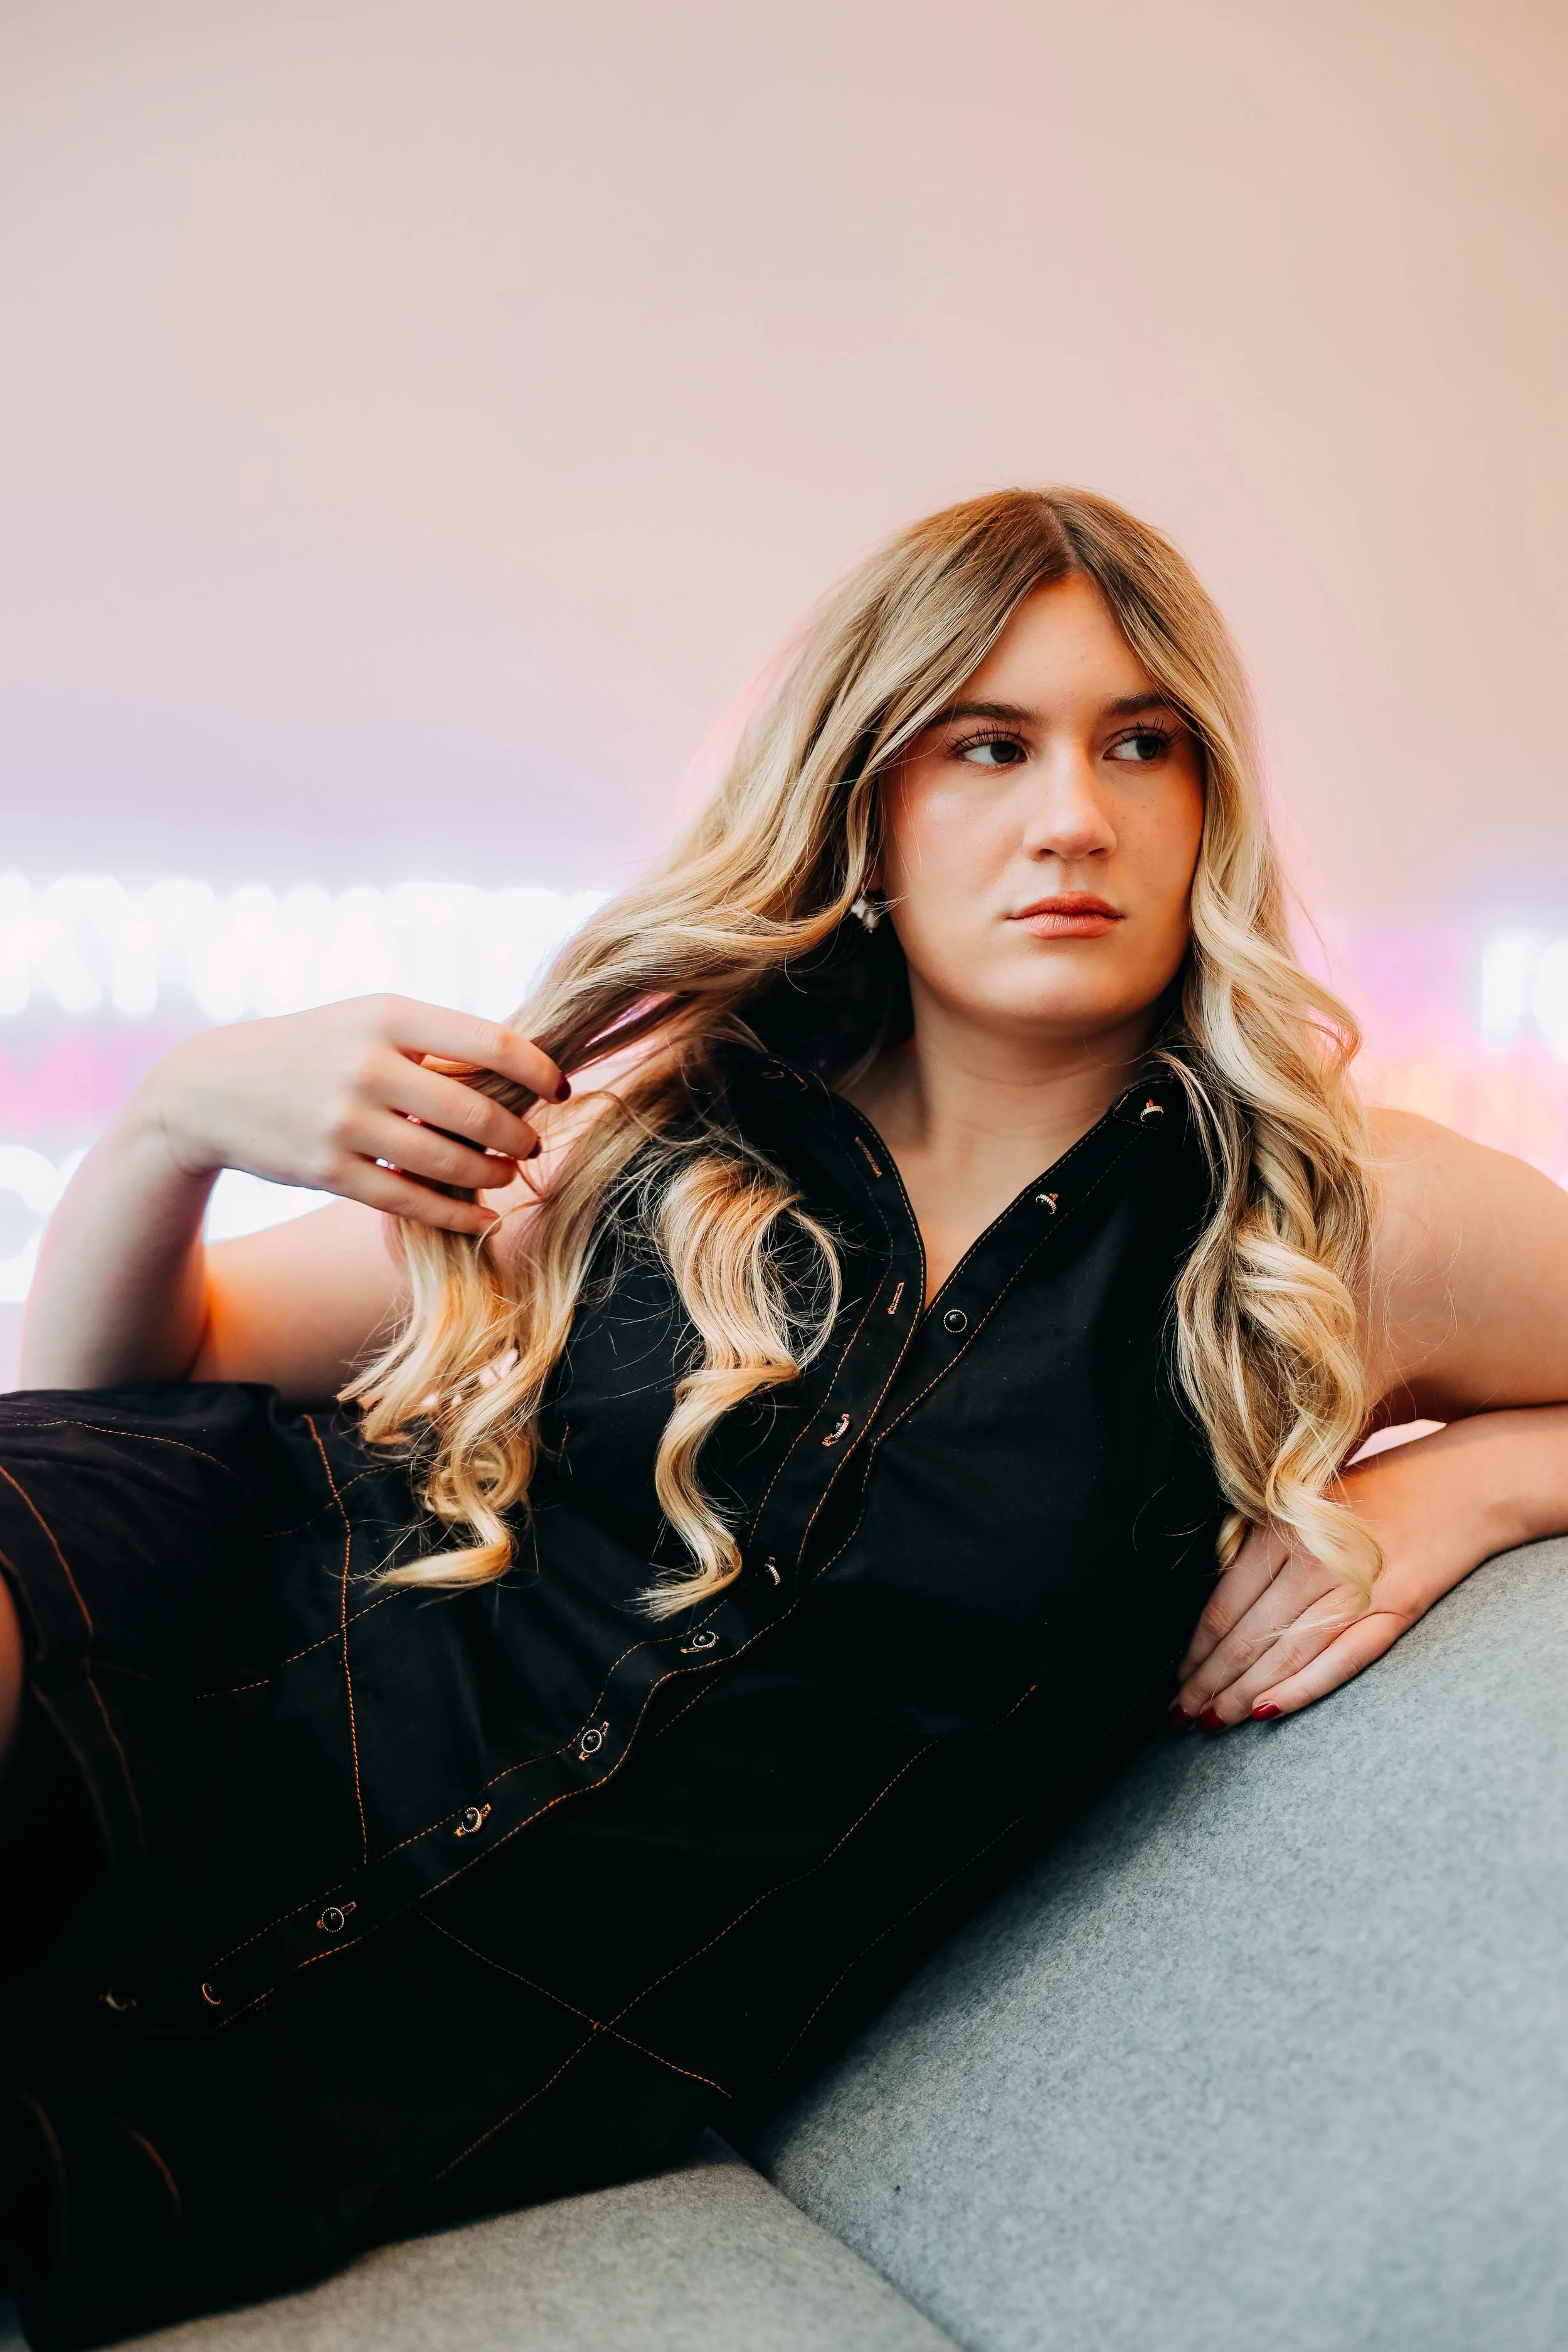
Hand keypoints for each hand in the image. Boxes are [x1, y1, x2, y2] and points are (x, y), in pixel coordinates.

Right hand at [136, 995, 567, 1235]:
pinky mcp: (328, 1171)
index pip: (489, 1041)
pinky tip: (481, 1217)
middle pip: (475, 1111)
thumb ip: (433, 1041)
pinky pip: (410, 1201)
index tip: (560, 1088)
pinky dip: (456, 1214)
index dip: (537, 1070)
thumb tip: (520, 1067)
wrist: (210, 1088)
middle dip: (518, 1135)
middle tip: (532, 1144)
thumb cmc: (313, 1049)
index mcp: (387, 1015)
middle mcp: (368, 1065)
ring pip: (447, 1162)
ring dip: (491, 1175)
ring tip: (505, 1174)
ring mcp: (345, 1121)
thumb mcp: (367, 1021)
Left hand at [1171, 1428, 1493, 1730]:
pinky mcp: (1395, 1611)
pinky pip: (1340, 1661)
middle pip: (1246, 1637)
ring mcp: (1355, 1590)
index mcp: (1280, 1532)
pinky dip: (1300, 1689)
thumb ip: (1262, 1544)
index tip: (1176, 1677)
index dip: (1197, 1650)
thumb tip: (1219, 1598)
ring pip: (1284, 1655)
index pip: (1224, 1607)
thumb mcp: (1304, 1502)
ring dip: (1241, 1695)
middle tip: (1180, 1713)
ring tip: (1210, 1722)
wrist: (1461, 1484)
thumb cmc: (1376, 1489)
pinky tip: (1267, 1712)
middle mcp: (1311, 1563)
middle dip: (1208, 1682)